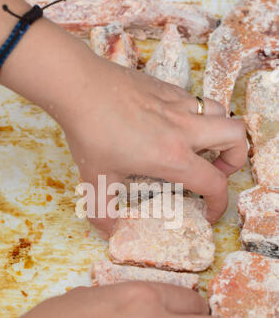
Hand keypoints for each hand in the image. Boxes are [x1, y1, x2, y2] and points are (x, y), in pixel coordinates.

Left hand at [61, 52, 246, 236]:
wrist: (80, 86)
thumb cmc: (90, 132)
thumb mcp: (96, 180)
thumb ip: (103, 212)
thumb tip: (108, 232)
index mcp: (173, 156)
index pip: (215, 184)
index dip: (219, 205)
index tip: (209, 212)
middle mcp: (185, 129)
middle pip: (238, 138)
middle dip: (236, 160)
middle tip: (215, 170)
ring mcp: (180, 104)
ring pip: (223, 113)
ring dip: (221, 132)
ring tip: (202, 146)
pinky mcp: (170, 88)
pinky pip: (199, 100)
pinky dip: (199, 116)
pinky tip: (174, 125)